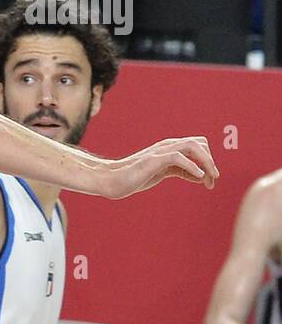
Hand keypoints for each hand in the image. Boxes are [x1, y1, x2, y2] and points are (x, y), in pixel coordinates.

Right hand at [103, 137, 217, 198]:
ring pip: (192, 146)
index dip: (208, 161)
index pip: (198, 145)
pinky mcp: (152, 160)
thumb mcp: (163, 174)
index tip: (211, 180)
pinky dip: (191, 166)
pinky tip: (198, 178)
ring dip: (206, 161)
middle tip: (213, 180)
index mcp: (169, 149)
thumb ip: (180, 171)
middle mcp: (167, 146)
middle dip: (210, 161)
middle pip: (199, 143)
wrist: (112, 180)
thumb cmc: (134, 177)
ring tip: (210, 177)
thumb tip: (200, 176)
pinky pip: (178, 157)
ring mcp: (159, 152)